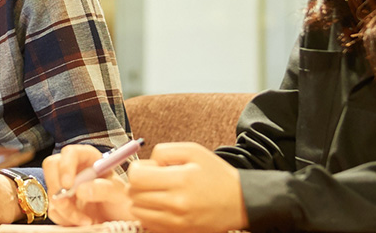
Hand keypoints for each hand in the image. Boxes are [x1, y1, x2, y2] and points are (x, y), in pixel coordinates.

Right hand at [43, 144, 131, 225]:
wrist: (119, 218)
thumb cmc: (122, 200)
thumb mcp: (120, 193)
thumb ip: (105, 188)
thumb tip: (81, 189)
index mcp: (89, 158)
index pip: (71, 153)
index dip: (66, 166)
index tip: (68, 184)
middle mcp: (74, 168)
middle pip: (52, 167)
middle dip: (56, 188)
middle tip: (66, 204)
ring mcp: (65, 186)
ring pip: (51, 191)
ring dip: (64, 209)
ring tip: (85, 220)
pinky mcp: (62, 202)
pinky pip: (53, 209)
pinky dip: (65, 218)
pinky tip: (81, 221)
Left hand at [128, 143, 246, 232]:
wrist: (241, 202)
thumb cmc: (217, 174)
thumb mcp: (193, 151)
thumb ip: (165, 151)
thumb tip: (146, 162)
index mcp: (180, 180)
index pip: (137, 177)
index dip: (137, 169)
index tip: (147, 168)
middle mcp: (176, 204)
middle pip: (134, 194)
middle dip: (138, 184)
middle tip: (152, 179)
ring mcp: (176, 222)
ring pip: (138, 211)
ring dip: (141, 200)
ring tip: (157, 192)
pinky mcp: (178, 232)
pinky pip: (148, 224)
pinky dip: (149, 214)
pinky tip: (162, 205)